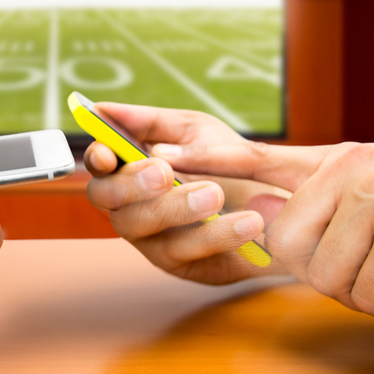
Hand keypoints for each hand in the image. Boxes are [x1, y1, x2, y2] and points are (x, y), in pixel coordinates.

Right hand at [84, 103, 281, 284]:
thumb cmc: (224, 161)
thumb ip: (152, 121)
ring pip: (139, 225)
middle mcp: (130, 203)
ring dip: (175, 208)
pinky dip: (215, 235)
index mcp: (129, 166)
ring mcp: (149, 236)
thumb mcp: (195, 130)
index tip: (109, 153)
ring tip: (216, 193)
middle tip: (164, 173)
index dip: (97, 158)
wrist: (276, 203)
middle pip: (104, 197)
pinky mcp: (178, 263)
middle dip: (130, 184)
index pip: (99, 163)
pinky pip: (183, 251)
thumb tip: (105, 110)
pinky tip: (246, 222)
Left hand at [161, 139, 373, 323]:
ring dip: (371, 291)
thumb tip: (258, 217)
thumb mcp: (372, 214)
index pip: (258, 158)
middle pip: (288, 245)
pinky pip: (368, 293)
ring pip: (328, 276)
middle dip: (333, 274)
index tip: (160, 154)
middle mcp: (357, 168)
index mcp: (341, 161)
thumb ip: (315, 213)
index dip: (208, 160)